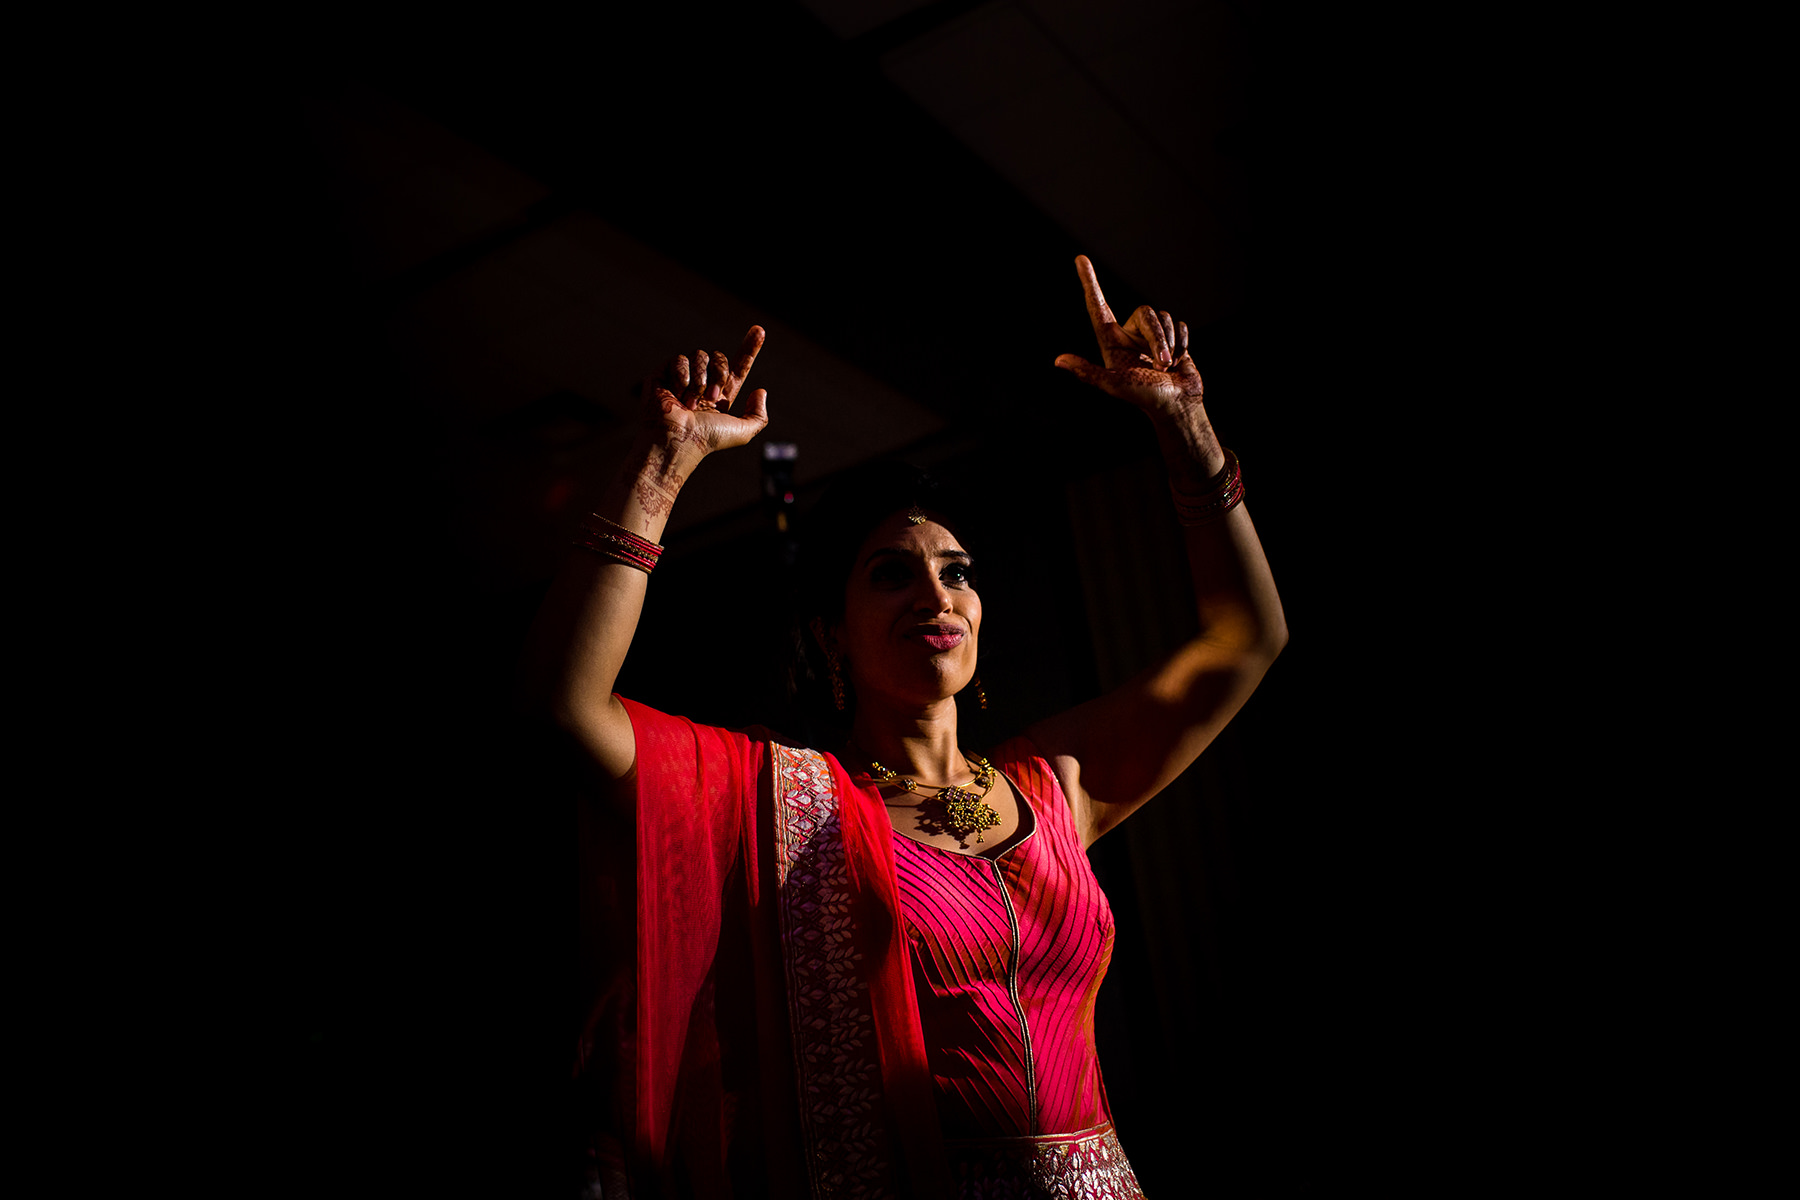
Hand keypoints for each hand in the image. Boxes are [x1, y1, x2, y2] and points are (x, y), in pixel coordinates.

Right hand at [643, 325, 770, 458]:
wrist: (676, 439)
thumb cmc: (707, 439)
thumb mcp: (743, 432)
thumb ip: (759, 416)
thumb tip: (760, 391)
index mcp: (720, 396)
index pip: (738, 367)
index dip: (749, 349)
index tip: (759, 330)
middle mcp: (702, 385)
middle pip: (719, 357)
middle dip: (719, 373)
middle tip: (712, 397)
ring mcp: (682, 378)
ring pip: (700, 355)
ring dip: (700, 380)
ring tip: (690, 402)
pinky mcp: (663, 374)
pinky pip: (679, 359)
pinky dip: (682, 376)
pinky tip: (675, 393)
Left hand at [1053, 256, 1202, 417]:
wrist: (1178, 405)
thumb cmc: (1144, 398)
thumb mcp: (1113, 385)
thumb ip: (1087, 372)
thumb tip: (1058, 361)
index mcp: (1111, 342)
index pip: (1096, 306)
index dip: (1089, 282)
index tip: (1080, 258)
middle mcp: (1129, 335)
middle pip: (1146, 312)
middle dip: (1158, 337)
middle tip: (1162, 365)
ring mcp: (1150, 336)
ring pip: (1165, 317)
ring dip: (1171, 343)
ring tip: (1168, 367)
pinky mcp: (1172, 337)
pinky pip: (1181, 324)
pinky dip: (1183, 343)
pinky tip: (1179, 361)